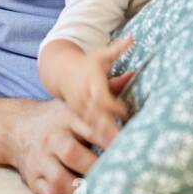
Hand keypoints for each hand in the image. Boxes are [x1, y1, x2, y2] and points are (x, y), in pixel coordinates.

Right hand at [8, 66, 135, 193]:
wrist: (17, 129)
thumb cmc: (59, 118)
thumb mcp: (76, 103)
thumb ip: (105, 93)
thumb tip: (134, 74)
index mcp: (66, 117)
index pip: (90, 126)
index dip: (110, 138)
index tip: (131, 149)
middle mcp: (52, 138)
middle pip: (72, 153)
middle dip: (96, 168)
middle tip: (120, 180)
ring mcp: (40, 161)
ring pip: (59, 179)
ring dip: (81, 191)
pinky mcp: (33, 180)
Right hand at [59, 35, 135, 151]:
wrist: (60, 71)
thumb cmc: (87, 62)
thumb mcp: (101, 55)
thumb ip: (117, 49)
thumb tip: (132, 38)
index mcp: (91, 82)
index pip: (101, 96)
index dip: (113, 105)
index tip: (125, 113)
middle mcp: (84, 98)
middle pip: (96, 116)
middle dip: (108, 129)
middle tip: (122, 144)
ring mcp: (79, 110)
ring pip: (91, 127)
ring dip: (102, 140)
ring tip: (115, 155)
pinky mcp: (78, 118)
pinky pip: (87, 132)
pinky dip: (96, 142)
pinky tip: (106, 156)